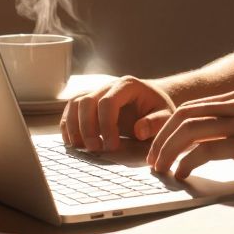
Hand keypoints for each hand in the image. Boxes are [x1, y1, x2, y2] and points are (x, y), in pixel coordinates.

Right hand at [60, 76, 174, 151]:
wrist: (151, 102)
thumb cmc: (158, 110)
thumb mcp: (166, 116)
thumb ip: (156, 123)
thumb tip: (139, 131)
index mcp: (128, 85)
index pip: (108, 102)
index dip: (106, 125)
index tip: (112, 146)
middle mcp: (108, 85)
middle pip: (87, 102)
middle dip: (87, 128)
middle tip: (95, 149)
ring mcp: (96, 92)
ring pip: (75, 104)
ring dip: (74, 127)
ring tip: (82, 148)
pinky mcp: (88, 102)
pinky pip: (71, 110)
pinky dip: (68, 126)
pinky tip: (74, 142)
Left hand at [146, 90, 233, 179]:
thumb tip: (204, 143)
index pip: (190, 108)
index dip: (168, 128)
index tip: (158, 148)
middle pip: (183, 116)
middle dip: (161, 138)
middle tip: (152, 160)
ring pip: (189, 131)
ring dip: (168, 151)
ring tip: (161, 169)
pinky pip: (205, 150)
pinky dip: (187, 162)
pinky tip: (182, 174)